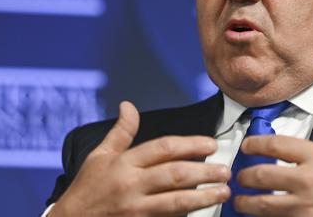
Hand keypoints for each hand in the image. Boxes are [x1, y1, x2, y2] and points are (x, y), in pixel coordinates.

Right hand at [51, 101, 230, 216]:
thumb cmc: (86, 189)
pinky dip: (186, 213)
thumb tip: (128, 105)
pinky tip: (203, 209)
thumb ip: (121, 132)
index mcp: (124, 163)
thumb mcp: (99, 156)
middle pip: (175, 174)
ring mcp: (135, 208)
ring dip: (204, 196)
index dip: (190, 144)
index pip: (163, 148)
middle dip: (205, 172)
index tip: (210, 144)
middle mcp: (131, 184)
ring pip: (176, 201)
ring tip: (224, 192)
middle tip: (225, 171)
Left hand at [234, 90, 312, 216]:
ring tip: (241, 202)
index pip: (275, 145)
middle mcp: (309, 180)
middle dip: (244, 177)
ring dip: (248, 203)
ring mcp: (309, 207)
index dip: (254, 144)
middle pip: (262, 176)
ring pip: (266, 205)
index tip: (247, 146)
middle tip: (240, 178)